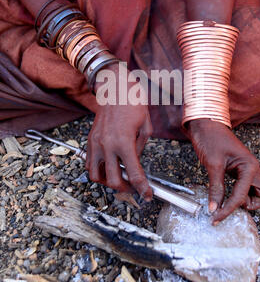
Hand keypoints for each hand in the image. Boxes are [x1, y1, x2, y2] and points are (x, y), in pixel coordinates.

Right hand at [86, 63, 152, 200]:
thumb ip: (141, 148)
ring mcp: (96, 143)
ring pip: (95, 176)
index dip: (142, 189)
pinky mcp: (90, 140)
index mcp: (124, 142)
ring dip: (107, 182)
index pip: (134, 174)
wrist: (115, 87)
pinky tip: (109, 167)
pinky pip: (89, 163)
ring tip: (119, 179)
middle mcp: (107, 145)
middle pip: (112, 181)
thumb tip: (136, 162)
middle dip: (125, 189)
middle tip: (134, 187)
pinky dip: (98, 171)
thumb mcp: (146, 126)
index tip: (147, 195)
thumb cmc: (133, 103)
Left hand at [187, 119, 259, 223]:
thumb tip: (214, 209)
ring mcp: (247, 171)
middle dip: (249, 206)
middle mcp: (252, 169)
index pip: (242, 196)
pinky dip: (238, 196)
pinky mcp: (239, 171)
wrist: (205, 124)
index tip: (215, 218)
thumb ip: (216, 188)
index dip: (229, 209)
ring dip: (246, 202)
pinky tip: (224, 197)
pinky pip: (246, 188)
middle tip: (229, 206)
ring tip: (226, 202)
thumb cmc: (210, 138)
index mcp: (249, 167)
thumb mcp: (213, 164)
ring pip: (258, 194)